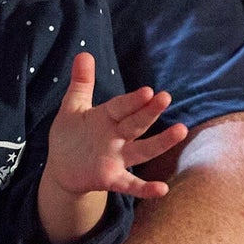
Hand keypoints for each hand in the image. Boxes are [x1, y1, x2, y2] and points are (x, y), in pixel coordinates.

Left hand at [44, 54, 187, 199]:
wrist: (62, 168)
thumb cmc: (71, 135)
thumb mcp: (73, 108)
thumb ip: (81, 83)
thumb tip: (83, 53)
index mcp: (107, 117)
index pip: (121, 107)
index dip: (132, 100)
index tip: (147, 91)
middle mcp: (117, 136)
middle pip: (136, 124)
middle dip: (149, 112)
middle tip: (165, 97)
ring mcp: (117, 158)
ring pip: (142, 150)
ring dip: (160, 142)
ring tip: (181, 131)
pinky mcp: (111, 179)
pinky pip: (130, 185)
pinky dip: (145, 188)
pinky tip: (162, 189)